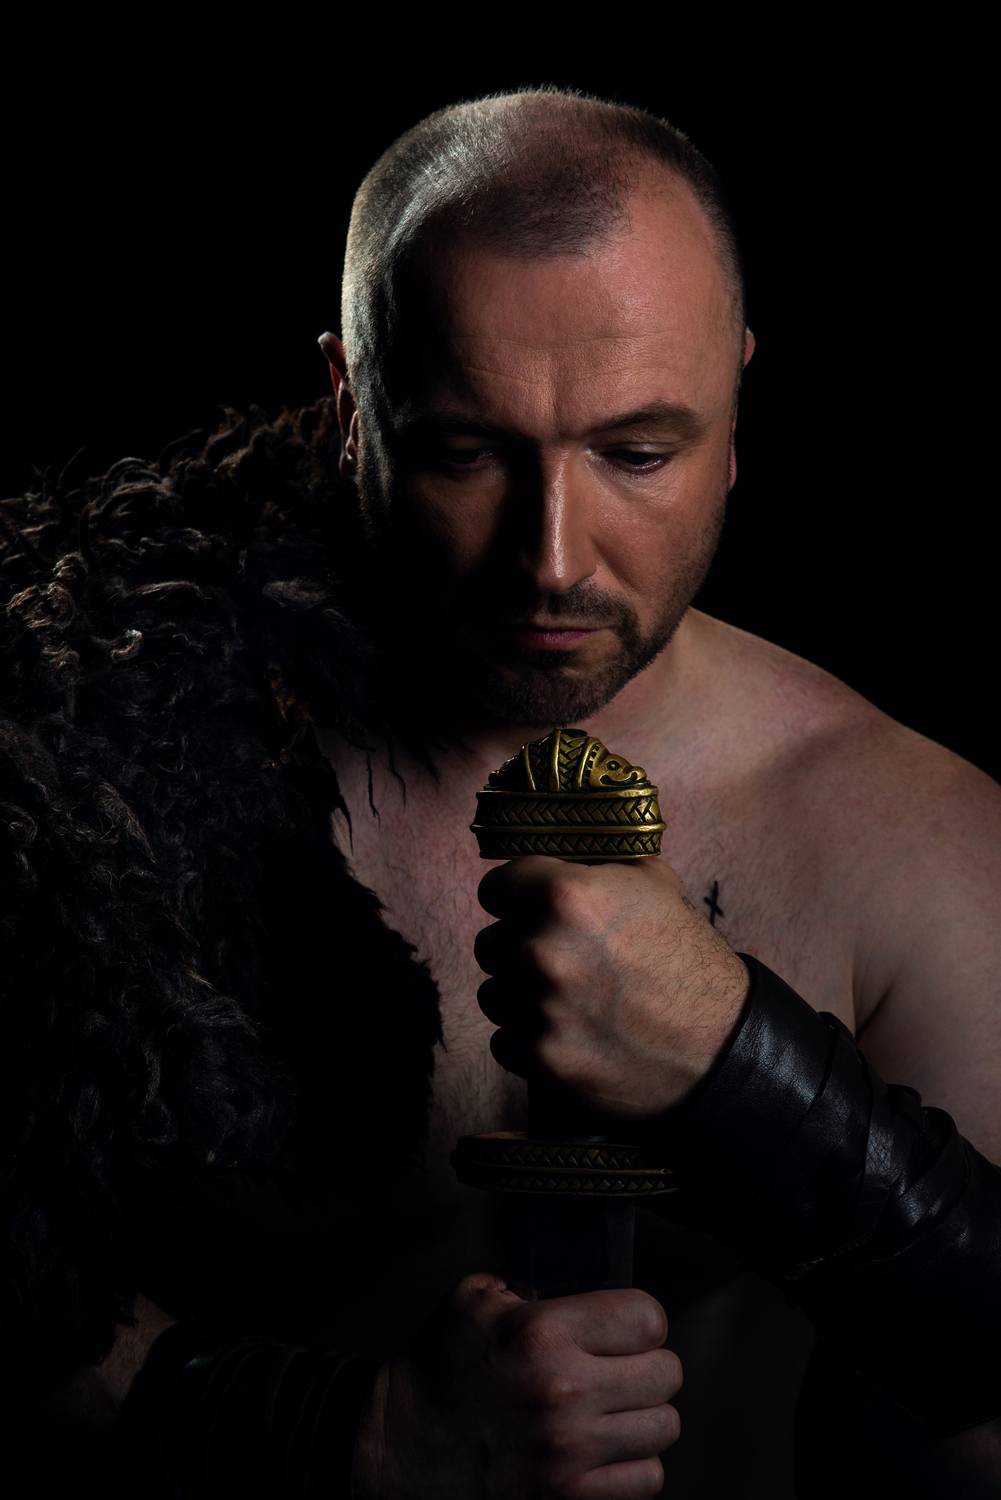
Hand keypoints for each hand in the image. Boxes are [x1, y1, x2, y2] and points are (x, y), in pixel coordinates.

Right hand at [357, 1271, 681, 1498]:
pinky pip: (647, 1480)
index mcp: (541, 1335)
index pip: (647, 1318)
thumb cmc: (437, 1368)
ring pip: (664, 1428)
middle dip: (646, 1365)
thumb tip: (583, 1292)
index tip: (622, 1326)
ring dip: (643, 1415)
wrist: (399, 1446)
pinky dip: (634, 1465)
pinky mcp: (569, 1499)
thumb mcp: (473, 1300)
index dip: (638, 1319)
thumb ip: (531, 1284)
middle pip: (667, 1374)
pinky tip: (606, 1448)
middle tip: (619, 1367)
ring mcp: (569, 1454)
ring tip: (614, 1408)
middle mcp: (563, 1394)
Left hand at [474, 855, 750, 1121]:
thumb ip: (596, 868)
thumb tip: (560, 860)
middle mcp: (541, 949)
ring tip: (565, 999)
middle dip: (518, 949)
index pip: (494, 886)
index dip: (513, 898)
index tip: (526, 909)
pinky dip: (530, 1040)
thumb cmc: (688, 960)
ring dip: (519, 996)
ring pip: (492, 994)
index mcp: (564, 895)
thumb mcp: (655, 886)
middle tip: (559, 960)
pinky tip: (570, 1034)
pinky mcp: (540, 1059)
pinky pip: (505, 1041)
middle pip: (489, 943)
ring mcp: (537, 1008)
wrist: (722, 1045)